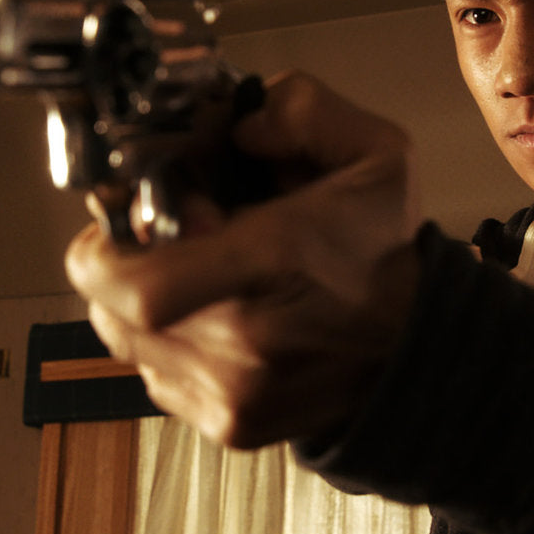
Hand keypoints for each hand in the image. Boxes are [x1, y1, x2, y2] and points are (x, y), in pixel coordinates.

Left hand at [64, 71, 422, 448]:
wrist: (423, 347)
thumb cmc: (387, 252)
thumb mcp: (373, 149)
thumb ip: (301, 108)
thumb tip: (235, 124)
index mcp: (276, 260)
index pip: (136, 282)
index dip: (109, 246)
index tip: (133, 217)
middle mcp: (247, 340)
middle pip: (112, 309)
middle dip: (120, 264)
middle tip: (161, 239)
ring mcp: (235, 394)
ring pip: (126, 341)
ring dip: (138, 303)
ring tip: (195, 277)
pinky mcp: (231, 426)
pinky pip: (155, 376)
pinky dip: (168, 342)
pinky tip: (215, 317)